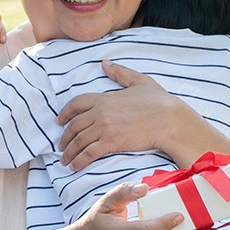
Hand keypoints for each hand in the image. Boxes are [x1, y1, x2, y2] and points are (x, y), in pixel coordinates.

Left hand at [57, 60, 182, 170]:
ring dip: (69, 152)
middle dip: (64, 137)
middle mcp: (101, 112)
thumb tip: (105, 63)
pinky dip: (79, 160)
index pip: (76, 104)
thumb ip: (120, 72)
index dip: (65, 113)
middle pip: (74, 125)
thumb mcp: (139, 81)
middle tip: (61, 145)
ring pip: (78, 141)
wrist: (170, 120)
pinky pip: (89, 153)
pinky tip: (75, 167)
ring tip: (65, 160)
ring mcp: (105, 128)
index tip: (59, 121)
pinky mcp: (112, 142)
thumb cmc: (159, 101)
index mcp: (105, 97)